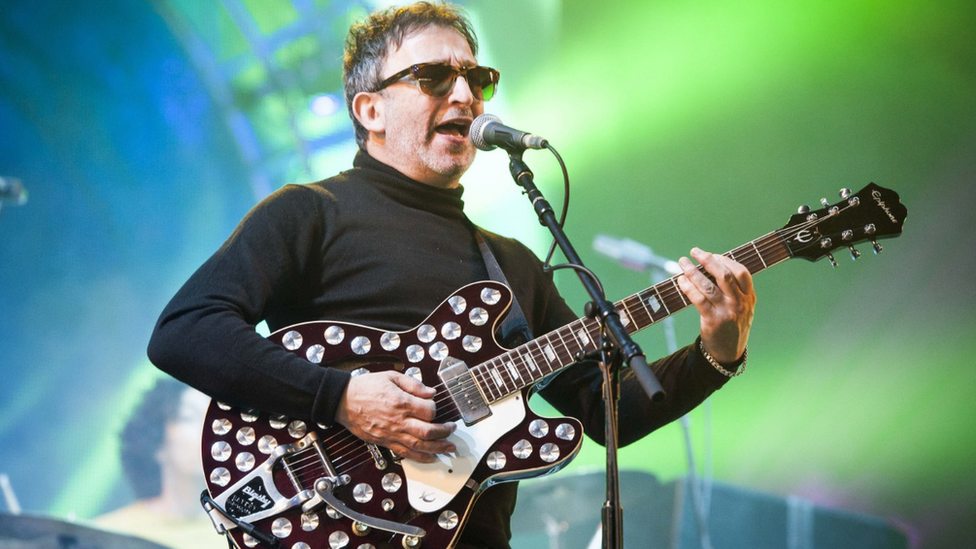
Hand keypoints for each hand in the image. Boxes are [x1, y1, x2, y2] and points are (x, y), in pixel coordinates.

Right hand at [335, 370, 455, 462]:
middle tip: (452, 429)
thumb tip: (431, 392)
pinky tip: (431, 458)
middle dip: (444, 432)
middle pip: (428, 431)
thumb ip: (414, 384)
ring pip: (419, 446)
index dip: (436, 408)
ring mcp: (391, 433)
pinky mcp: (385, 442)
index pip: (429, 410)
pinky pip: (405, 454)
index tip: (434, 405)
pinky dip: (420, 458)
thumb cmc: (366, 387)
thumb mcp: (391, 376)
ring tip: (449, 447)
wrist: (343, 401)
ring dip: (438, 448)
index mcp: (401, 402)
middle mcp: (398, 420)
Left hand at [676, 247, 755, 363]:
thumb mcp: (742, 307)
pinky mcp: (713, 321)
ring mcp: (727, 312)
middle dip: (708, 260)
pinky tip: (681, 281)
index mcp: (749, 297)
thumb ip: (734, 289)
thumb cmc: (732, 324)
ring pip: (708, 286)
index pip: (741, 272)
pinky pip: (698, 300)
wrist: (728, 352)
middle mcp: (740, 303)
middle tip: (695, 251)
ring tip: (682, 262)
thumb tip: (712, 265)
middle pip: (724, 275)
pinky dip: (688, 287)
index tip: (713, 255)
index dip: (726, 260)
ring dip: (692, 271)